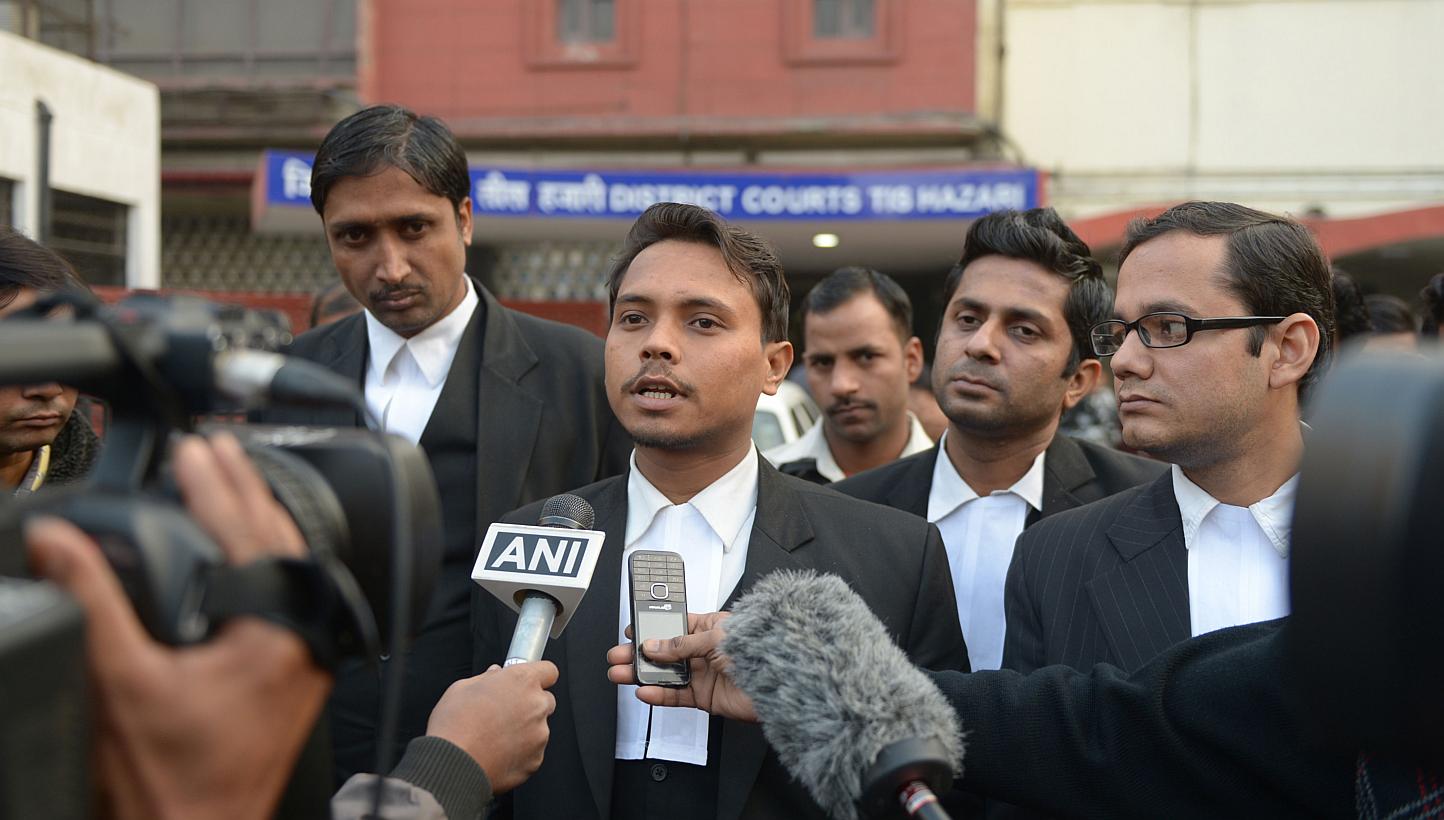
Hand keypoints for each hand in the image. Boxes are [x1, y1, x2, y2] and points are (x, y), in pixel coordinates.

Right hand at [24, 432, 327, 819]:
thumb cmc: (165, 780)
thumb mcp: (118, 681)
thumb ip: (90, 601)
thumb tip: (57, 538)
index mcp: (278, 634)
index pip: (250, 534)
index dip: (215, 486)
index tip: (193, 449)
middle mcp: (306, 643)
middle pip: (281, 543)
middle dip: (245, 491)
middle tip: (216, 449)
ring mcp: (307, 661)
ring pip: (293, 570)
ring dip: (258, 523)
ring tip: (231, 483)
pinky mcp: (296, 678)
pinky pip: (291, 599)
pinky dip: (266, 563)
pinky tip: (247, 554)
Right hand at [427, 660, 558, 793]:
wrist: (453, 763)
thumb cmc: (454, 724)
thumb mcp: (463, 688)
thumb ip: (487, 678)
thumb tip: (495, 675)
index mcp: (522, 681)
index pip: (549, 670)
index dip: (537, 676)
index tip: (527, 682)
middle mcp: (537, 706)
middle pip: (546, 700)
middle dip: (530, 704)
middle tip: (505, 712)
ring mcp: (539, 734)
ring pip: (539, 728)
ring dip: (525, 730)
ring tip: (495, 736)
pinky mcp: (536, 759)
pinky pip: (533, 752)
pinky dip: (521, 753)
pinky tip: (498, 753)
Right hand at [605, 612, 758, 722]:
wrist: (781, 683)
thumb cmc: (760, 648)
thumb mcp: (716, 637)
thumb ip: (682, 643)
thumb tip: (654, 645)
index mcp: (708, 627)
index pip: (673, 625)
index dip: (651, 628)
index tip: (632, 631)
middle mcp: (703, 650)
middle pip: (663, 652)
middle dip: (638, 654)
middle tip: (617, 655)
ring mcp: (703, 674)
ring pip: (665, 675)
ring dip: (642, 675)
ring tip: (619, 674)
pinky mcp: (704, 697)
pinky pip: (676, 696)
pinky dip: (659, 695)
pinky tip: (644, 692)